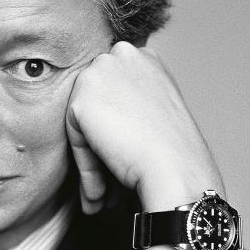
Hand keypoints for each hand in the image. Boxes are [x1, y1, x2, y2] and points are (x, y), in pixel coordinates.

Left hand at [65, 42, 224, 214]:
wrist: (175, 167)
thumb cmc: (174, 149)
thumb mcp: (157, 110)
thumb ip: (132, 102)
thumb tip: (109, 118)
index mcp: (143, 56)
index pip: (112, 91)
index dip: (116, 128)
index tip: (124, 159)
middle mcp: (121, 55)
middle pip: (95, 104)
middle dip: (100, 143)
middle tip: (109, 185)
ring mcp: (100, 73)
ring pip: (83, 121)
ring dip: (93, 159)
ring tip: (104, 194)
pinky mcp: (81, 99)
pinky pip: (74, 137)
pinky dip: (86, 165)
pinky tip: (100, 190)